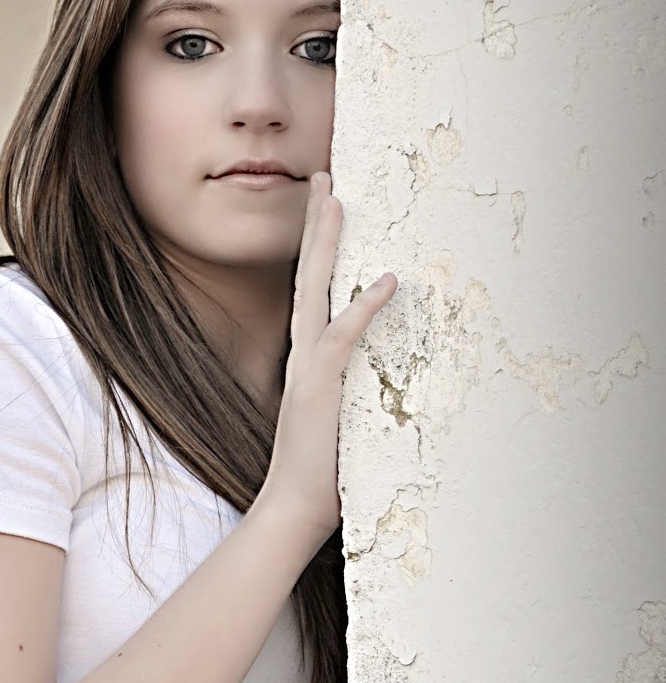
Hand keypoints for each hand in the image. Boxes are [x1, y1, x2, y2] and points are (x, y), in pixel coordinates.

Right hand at [259, 171, 396, 540]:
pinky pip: (342, 337)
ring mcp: (309, 367)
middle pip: (309, 274)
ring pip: (316, 290)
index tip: (328, 206)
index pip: (314, 289)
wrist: (294, 504)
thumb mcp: (344, 416)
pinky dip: (365, 307)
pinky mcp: (319, 386)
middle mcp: (304, 352)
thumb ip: (359, 387)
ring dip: (326, 244)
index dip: (320, 247)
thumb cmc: (324, 468)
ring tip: (336, 199)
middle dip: (317, 225)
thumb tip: (388, 373)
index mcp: (309, 357)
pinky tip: (388, 281)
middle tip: (324, 178)